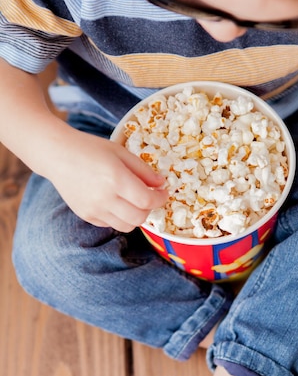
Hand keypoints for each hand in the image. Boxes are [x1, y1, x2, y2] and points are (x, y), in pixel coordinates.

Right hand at [48, 129, 168, 230]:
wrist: (57, 155)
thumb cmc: (90, 149)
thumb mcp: (120, 152)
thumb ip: (143, 170)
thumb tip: (161, 184)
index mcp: (116, 178)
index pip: (147, 200)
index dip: (160, 198)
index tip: (163, 192)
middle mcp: (105, 198)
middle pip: (139, 218)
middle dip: (149, 209)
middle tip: (149, 197)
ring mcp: (94, 210)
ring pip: (126, 226)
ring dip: (135, 216)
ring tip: (133, 201)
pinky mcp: (86, 215)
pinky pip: (111, 224)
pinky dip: (119, 217)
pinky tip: (116, 202)